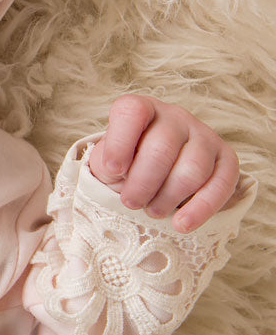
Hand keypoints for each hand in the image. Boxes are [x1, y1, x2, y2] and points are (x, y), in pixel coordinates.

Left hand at [87, 95, 239, 232]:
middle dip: (142, 182)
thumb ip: (108, 162)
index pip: (132, 112)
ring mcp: (204, 135)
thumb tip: (120, 171)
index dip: (120, 142)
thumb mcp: (108, 162)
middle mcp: (175, 117)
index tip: (114, 170)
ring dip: (168, 197)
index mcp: (142, 110)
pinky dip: (201, 208)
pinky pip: (222, 184)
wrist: (155, 175)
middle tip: (131, 202)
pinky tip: (182, 224)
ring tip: (152, 211)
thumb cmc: (127, 166)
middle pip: (162, 148)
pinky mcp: (226, 159)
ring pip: (192, 169)